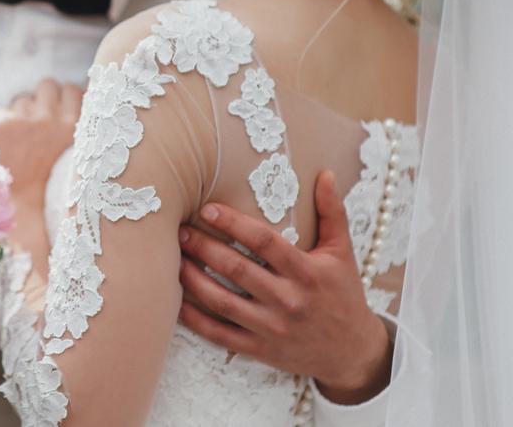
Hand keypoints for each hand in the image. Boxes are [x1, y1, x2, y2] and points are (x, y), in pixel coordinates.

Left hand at [0, 79, 83, 205]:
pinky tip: (7, 146)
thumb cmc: (52, 186)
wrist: (22, 208)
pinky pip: (2, 112)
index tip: (59, 112)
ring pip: (22, 99)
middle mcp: (50, 118)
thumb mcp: (78, 155)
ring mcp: (24, 119)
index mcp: (74, 126)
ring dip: (22, 114)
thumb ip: (78, 126)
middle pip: (47, 85)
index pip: (72, 89)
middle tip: (39, 120)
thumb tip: (79, 96)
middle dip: (43, 98)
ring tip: (22, 141)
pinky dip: (2, 126)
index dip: (64, 99)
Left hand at [176, 171, 392, 404]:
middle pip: (236, 269)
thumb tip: (325, 174)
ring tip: (173, 259)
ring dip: (192, 279)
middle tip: (180, 231)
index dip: (234, 224)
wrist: (353, 351)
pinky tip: (176, 302)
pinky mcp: (260, 349)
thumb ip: (332, 213)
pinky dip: (195, 319)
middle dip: (203, 248)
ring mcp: (272, 327)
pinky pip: (220, 334)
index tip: (208, 209)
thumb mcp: (342, 253)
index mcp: (307, 272)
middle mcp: (288, 300)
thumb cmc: (343, 295)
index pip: (265, 242)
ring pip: (222, 301)